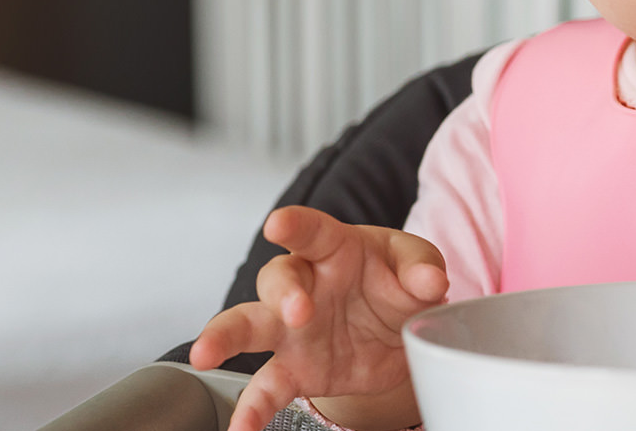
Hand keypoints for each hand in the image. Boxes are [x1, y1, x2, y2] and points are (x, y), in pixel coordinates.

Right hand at [187, 206, 448, 430]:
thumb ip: (421, 268)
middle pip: (276, 280)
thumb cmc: (397, 281)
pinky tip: (240, 427)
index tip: (278, 225)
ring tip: (204, 355)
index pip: (311, 231)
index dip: (294, 225)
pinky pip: (265, 387)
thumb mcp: (417, 266)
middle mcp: (304, 286)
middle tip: (295, 312)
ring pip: (247, 327)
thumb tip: (431, 281)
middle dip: (281, 293)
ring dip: (225, 338)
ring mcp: (292, 330)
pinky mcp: (294, 369)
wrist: (398, 331)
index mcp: (333, 248)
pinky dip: (251, 408)